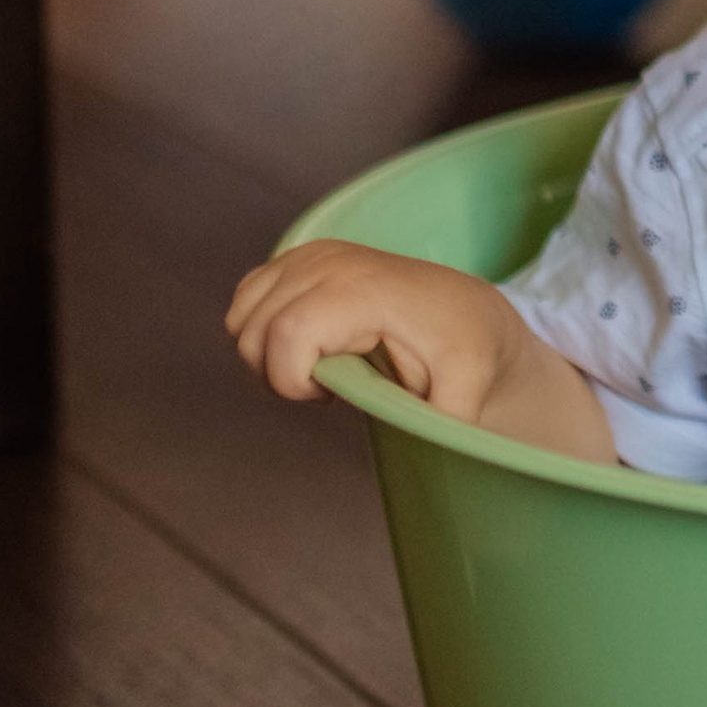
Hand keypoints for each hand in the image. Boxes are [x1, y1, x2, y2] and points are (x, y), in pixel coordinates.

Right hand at [225, 241, 617, 461]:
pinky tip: (304, 343)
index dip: (292, 380)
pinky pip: (246, 299)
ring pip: (240, 316)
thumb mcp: (466, 388)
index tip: (330, 395)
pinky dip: (260, 330)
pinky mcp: (299, 258)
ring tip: (315, 365)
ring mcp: (309, 255)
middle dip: (277, 375)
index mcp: (362, 290)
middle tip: (326, 386)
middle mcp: (328, 263)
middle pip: (252, 332)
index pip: (287, 334)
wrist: (465, 307)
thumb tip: (430, 451)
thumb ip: (444, 422)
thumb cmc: (464, 346)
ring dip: (264, 354)